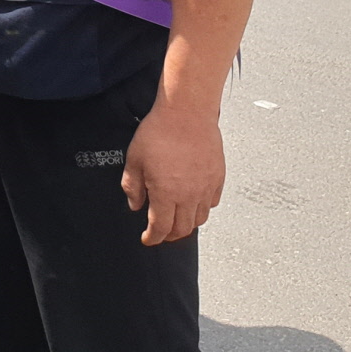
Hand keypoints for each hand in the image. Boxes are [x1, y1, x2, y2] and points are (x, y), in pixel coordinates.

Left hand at [121, 103, 225, 244]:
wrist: (186, 112)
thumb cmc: (160, 131)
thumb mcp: (134, 159)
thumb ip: (132, 186)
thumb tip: (135, 204)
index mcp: (166, 194)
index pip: (161, 228)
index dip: (153, 238)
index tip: (148, 239)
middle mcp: (189, 195)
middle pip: (182, 229)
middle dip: (170, 236)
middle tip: (162, 233)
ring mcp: (206, 187)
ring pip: (200, 219)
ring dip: (187, 224)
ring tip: (178, 220)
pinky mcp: (217, 177)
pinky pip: (212, 202)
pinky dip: (203, 208)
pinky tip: (195, 203)